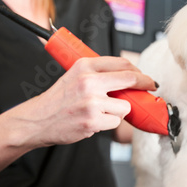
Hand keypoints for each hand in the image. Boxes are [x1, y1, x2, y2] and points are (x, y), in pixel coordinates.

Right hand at [21, 56, 156, 146]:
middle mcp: (88, 81)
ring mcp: (91, 102)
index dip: (139, 72)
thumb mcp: (75, 76)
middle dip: (144, 85)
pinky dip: (109, 123)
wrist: (37, 120)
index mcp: (85, 66)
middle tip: (150, 88)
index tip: (147, 78)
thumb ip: (99, 74)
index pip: (122, 64)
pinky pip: (115, 122)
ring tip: (101, 111)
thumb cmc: (58, 99)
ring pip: (125, 106)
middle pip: (130, 80)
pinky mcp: (92, 120)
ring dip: (119, 111)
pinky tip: (94, 120)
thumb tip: (129, 77)